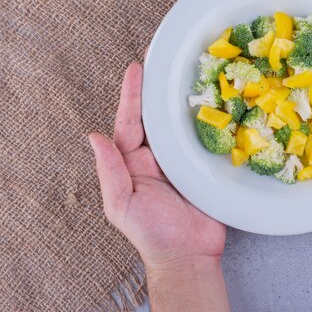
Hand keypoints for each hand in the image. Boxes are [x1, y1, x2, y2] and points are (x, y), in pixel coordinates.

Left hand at [88, 63, 225, 269]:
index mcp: (133, 161)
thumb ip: (110, 171)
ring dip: (183, 98)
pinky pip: (206, 138)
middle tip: (162, 57)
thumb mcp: (121, 204)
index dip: (132, 94)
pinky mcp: (204, 165)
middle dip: (157, 87)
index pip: (130, 120)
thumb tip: (94, 137)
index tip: (136, 67)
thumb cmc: (151, 233)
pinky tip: (217, 101)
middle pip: (156, 115)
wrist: (189, 254)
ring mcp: (182, 159)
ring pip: (181, 122)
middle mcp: (157, 155)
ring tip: (188, 70)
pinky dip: (210, 119)